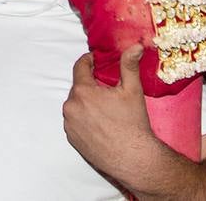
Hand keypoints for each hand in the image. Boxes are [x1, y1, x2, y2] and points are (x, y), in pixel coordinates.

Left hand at [62, 47, 162, 181]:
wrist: (133, 159)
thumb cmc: (133, 124)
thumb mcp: (132, 90)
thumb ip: (129, 64)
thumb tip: (135, 45)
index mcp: (83, 92)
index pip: (80, 67)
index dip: (89, 60)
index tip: (97, 60)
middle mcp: (71, 107)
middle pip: (78, 87)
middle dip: (91, 84)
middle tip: (107, 88)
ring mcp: (69, 124)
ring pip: (76, 104)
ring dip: (86, 102)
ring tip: (105, 108)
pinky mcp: (71, 139)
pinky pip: (74, 121)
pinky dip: (83, 118)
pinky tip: (100, 122)